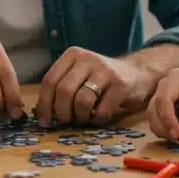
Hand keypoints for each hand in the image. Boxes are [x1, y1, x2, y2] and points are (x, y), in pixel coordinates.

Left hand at [36, 46, 154, 126]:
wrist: (137, 73)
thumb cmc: (101, 80)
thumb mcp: (79, 75)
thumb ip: (61, 88)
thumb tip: (41, 115)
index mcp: (72, 55)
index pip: (49, 81)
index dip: (44, 105)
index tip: (44, 122)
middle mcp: (87, 58)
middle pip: (63, 91)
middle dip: (61, 113)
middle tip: (66, 121)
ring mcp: (105, 70)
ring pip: (81, 101)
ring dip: (80, 117)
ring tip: (84, 117)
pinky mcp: (121, 84)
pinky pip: (102, 110)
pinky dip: (97, 119)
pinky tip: (100, 117)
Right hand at [146, 68, 178, 140]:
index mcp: (177, 78)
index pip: (164, 99)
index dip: (167, 119)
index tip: (178, 135)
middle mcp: (166, 85)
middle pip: (154, 109)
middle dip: (163, 127)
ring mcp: (165, 96)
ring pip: (153, 116)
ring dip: (163, 130)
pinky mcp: (167, 107)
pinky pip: (160, 121)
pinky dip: (166, 131)